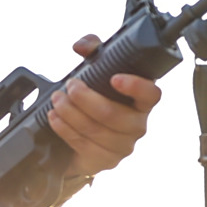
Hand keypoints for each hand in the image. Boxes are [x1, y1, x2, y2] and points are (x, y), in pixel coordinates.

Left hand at [47, 35, 162, 177]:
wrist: (89, 135)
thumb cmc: (100, 98)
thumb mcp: (98, 72)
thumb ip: (94, 51)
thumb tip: (81, 45)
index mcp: (142, 101)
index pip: (151, 94)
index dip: (136, 86)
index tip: (114, 78)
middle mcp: (138, 125)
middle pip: (113, 115)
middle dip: (86, 99)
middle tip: (70, 86)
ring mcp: (123, 146)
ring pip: (95, 130)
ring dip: (70, 113)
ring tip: (57, 100)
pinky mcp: (106, 161)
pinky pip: (83, 145)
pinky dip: (65, 129)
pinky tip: (55, 117)